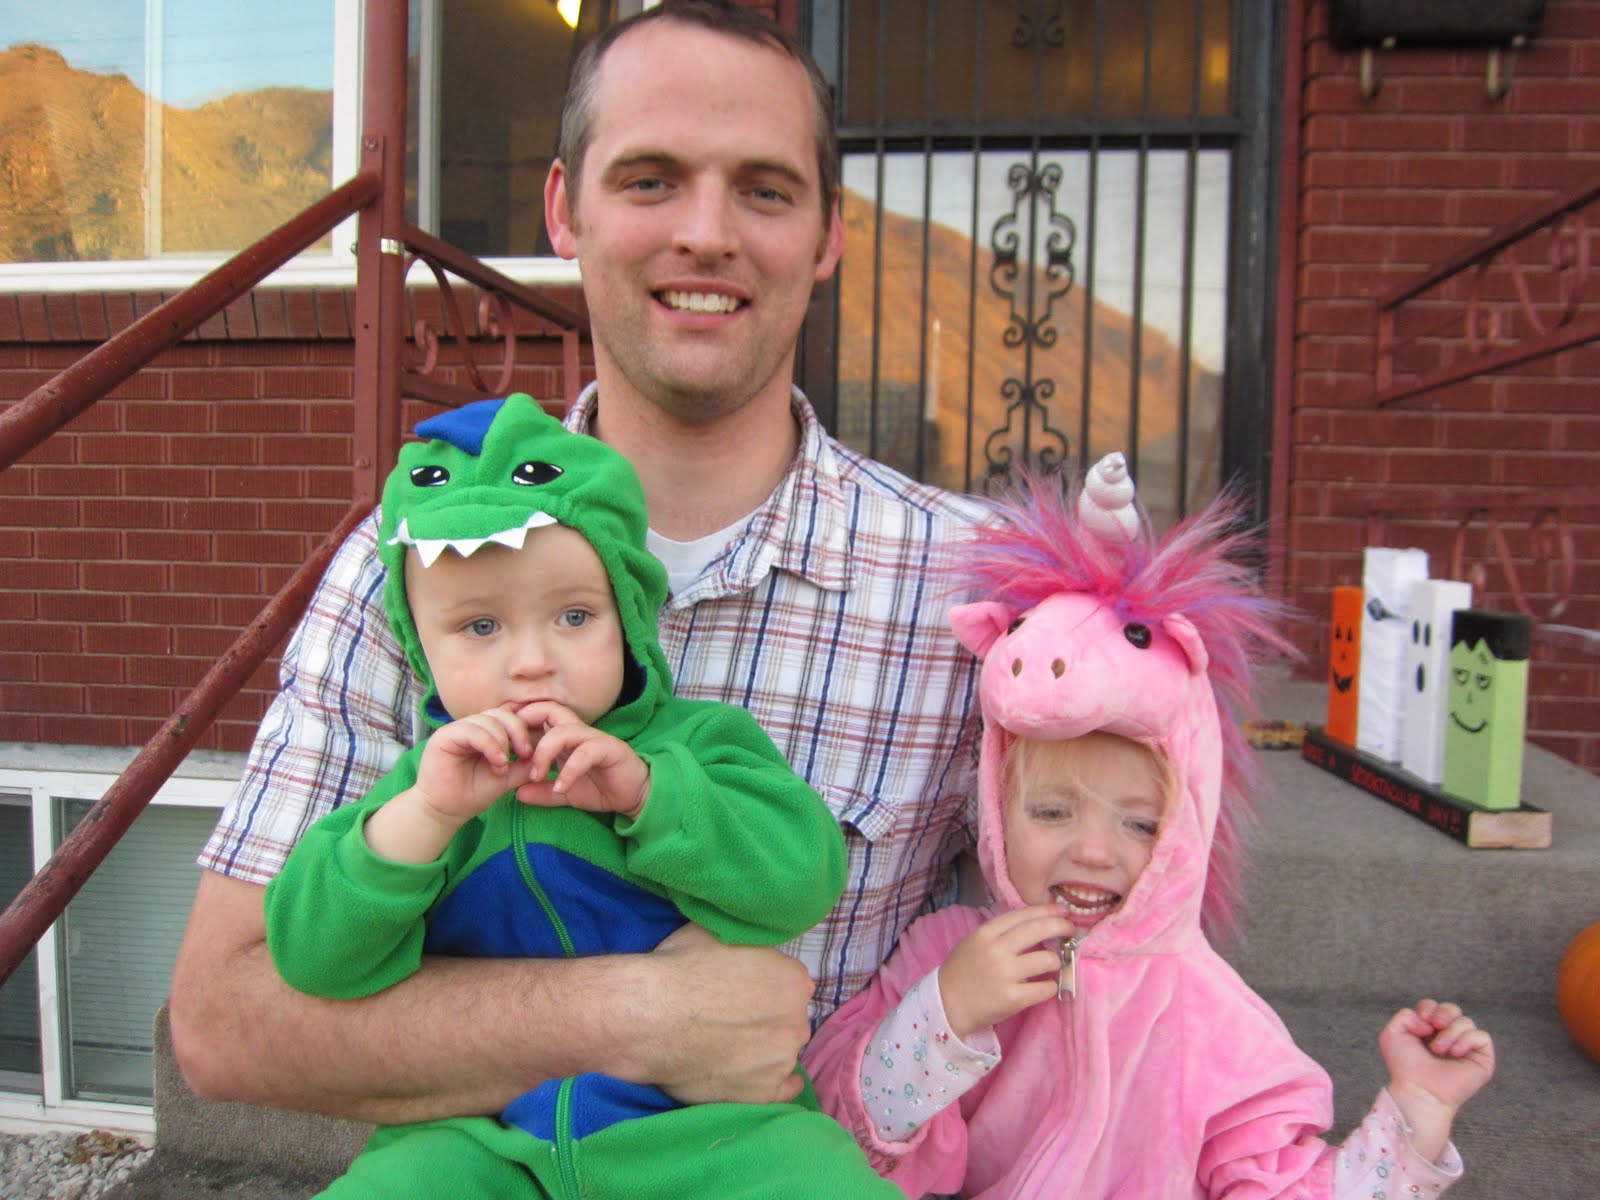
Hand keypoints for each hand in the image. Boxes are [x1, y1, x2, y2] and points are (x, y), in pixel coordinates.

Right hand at [412, 705, 541, 822]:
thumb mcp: (508, 777)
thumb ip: (525, 763)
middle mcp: (472, 726)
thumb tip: (548, 752)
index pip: (511, 716)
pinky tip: (498, 763)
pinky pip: (472, 730)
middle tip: (527, 754)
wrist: (446, 811)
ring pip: (489, 719)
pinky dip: (490, 745)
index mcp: (487, 732)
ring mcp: (458, 728)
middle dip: (519, 731)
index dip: (527, 727)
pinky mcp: (444, 736)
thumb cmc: (474, 793)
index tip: (538, 749)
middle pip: (503, 713)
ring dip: (503, 742)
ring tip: (505, 766)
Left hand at [512, 701, 649, 819]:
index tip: (503, 743)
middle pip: (549, 710)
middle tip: (515, 752)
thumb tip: (516, 794)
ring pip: (563, 732)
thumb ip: (542, 792)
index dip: (520, 722)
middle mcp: (579, 732)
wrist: (635, 796)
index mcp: (566, 737)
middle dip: (527, 724)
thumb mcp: (565, 793)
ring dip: (544, 753)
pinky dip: (569, 771)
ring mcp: (594, 739)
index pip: (540, 715)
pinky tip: (561, 788)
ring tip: (536, 776)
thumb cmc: (601, 788)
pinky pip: (585, 754)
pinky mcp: (609, 750)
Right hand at [633, 924, 813, 1105]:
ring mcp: (781, 1060)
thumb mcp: (717, 934)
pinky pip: (783, 1091)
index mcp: (793, 980)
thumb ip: (746, 945)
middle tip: (730, 1019)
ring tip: (728, 1046)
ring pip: (780, 1052)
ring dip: (764, 1049)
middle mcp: (796, 1021)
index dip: (765, 988)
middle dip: (766, 1018)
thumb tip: (744, 947)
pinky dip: (776, 1084)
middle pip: (787, 1019)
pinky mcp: (762, 1093)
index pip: (789, 984)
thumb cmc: (679, 970)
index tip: (742, 992)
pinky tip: (759, 1076)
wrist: (648, 1019)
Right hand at [938, 905, 1078, 1039]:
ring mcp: (1005, 974)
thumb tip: (1035, 922)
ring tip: (1053, 964)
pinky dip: (1050, 986)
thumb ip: (1000, 931)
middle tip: (1071, 930)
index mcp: (986, 933)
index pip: (1023, 915)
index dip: (1047, 910)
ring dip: (1056, 961)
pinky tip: (1046, 986)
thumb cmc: (963, 971)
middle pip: (1039, 930)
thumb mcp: (974, 942)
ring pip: (1047, 959)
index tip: (1063, 910)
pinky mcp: (1013, 998)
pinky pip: (1045, 988)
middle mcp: (996, 950)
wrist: (947, 1005)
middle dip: (1061, 927)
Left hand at [1379, 998, 1495, 1160]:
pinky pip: (1482, 1036)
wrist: (1418, 1089)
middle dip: (1443, 1013)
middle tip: (1434, 1025)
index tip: (1421, 1020)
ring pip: (1467, 1021)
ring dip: (1450, 1032)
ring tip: (1437, 1049)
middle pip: (1453, 1009)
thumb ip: (1406, 1014)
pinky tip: (1454, 1053)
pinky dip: (1466, 1040)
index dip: (1429, 1007)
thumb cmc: (1405, 1066)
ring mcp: (1466, 1048)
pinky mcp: (1482, 1059)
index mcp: (1429, 1031)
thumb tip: (1431, 1022)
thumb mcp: (1393, 1033)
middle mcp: (1449, 1038)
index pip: (1435, 1006)